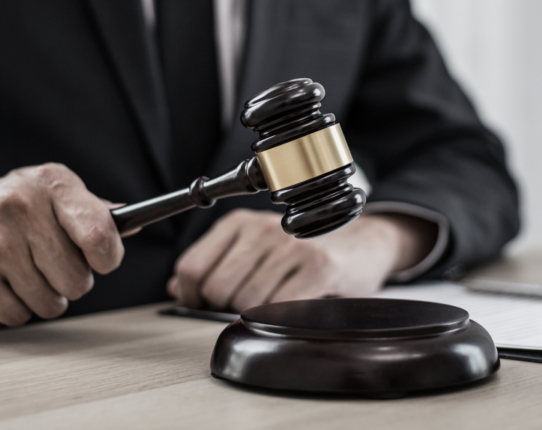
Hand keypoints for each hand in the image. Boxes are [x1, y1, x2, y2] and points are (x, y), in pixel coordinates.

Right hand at [0, 163, 132, 325]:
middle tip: (49, 265)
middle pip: (78, 280)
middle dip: (69, 281)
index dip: (108, 257)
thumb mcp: (48, 191)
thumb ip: (91, 210)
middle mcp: (21, 207)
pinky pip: (17, 315)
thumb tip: (132, 223)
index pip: (100, 233)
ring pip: (50, 302)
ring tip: (24, 274)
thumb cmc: (3, 205)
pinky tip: (1, 284)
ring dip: (42, 297)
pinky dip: (15, 308)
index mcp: (50, 184)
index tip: (101, 260)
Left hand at [168, 209, 436, 311]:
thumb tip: (178, 288)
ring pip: (246, 302)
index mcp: (239, 222)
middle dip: (226, 307)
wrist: (363, 243)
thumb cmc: (304, 251)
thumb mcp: (255, 249)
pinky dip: (281, 318)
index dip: (192, 296)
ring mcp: (290, 246)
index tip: (203, 304)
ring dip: (258, 313)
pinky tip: (293, 307)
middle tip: (249, 304)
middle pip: (216, 288)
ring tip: (277, 301)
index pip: (192, 267)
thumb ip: (215, 266)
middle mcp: (262, 228)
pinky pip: (279, 308)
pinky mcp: (318, 267)